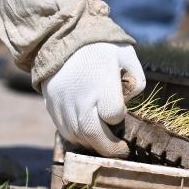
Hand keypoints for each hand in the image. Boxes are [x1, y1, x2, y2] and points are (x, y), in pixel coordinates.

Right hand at [42, 43, 145, 157]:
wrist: (62, 36)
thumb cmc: (100, 46)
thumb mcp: (126, 55)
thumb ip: (136, 80)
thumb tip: (129, 102)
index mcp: (101, 81)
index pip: (113, 114)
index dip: (118, 116)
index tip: (119, 111)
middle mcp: (80, 95)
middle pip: (93, 133)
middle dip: (109, 148)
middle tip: (120, 151)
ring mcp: (63, 102)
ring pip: (77, 136)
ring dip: (93, 144)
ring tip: (104, 142)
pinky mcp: (51, 105)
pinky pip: (64, 130)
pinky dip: (77, 137)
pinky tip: (87, 134)